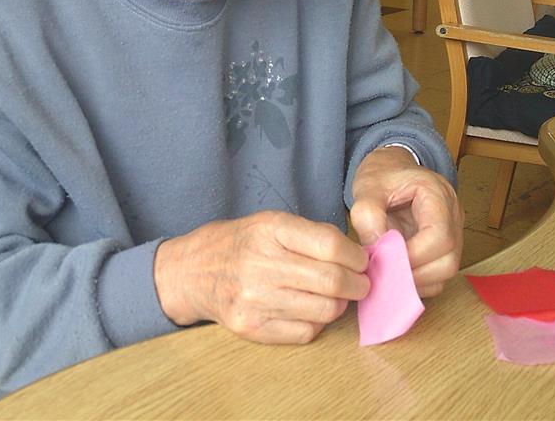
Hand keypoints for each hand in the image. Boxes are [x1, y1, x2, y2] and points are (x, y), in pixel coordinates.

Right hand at [154, 211, 369, 344]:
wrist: (192, 272)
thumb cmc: (241, 243)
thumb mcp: (271, 223)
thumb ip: (313, 234)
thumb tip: (358, 254)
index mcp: (270, 230)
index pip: (330, 245)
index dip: (356, 256)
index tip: (362, 261)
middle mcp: (261, 263)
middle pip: (332, 280)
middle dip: (358, 284)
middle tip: (360, 283)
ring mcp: (255, 299)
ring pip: (325, 310)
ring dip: (340, 305)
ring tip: (336, 297)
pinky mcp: (252, 328)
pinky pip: (306, 332)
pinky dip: (318, 322)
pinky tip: (311, 310)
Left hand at [349, 147, 463, 297]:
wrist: (390, 170)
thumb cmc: (383, 176)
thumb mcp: (368, 187)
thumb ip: (367, 214)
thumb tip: (375, 249)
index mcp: (438, 195)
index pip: (440, 236)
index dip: (414, 255)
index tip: (385, 259)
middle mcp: (453, 217)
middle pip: (448, 261)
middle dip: (415, 273)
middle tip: (384, 272)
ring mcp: (452, 234)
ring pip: (445, 272)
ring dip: (416, 280)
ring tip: (387, 273)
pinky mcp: (443, 249)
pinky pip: (438, 276)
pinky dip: (418, 282)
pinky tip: (395, 273)